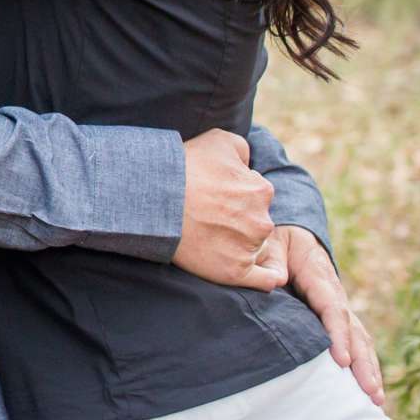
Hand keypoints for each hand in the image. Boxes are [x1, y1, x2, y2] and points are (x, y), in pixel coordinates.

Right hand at [172, 129, 284, 289]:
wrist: (152, 197)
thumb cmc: (183, 166)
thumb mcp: (219, 140)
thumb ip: (244, 150)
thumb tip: (250, 165)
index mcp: (261, 190)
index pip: (256, 196)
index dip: (236, 195)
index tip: (213, 197)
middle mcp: (262, 220)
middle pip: (256, 222)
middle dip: (238, 219)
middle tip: (208, 216)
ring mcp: (249, 248)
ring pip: (256, 246)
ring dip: (240, 241)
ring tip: (208, 235)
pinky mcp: (234, 272)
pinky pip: (266, 279)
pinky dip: (267, 275)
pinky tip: (258, 269)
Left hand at [275, 226, 385, 406]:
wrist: (291, 235)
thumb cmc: (276, 241)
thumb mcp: (270, 242)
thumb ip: (271, 260)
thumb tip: (276, 280)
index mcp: (319, 276)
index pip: (332, 309)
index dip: (338, 336)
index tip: (341, 361)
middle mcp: (336, 294)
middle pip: (354, 331)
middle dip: (363, 363)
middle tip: (370, 392)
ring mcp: (340, 307)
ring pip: (360, 339)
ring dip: (370, 369)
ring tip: (376, 399)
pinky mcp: (337, 317)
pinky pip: (355, 341)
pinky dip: (365, 364)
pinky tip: (370, 387)